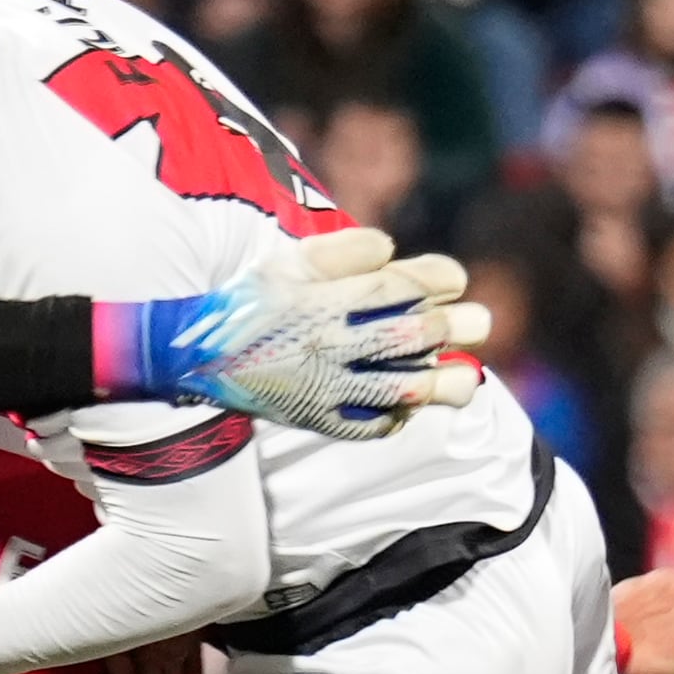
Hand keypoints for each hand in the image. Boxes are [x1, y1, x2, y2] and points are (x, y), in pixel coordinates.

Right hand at [114, 227, 490, 438]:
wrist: (191, 353)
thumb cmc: (245, 299)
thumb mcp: (286, 261)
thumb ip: (340, 250)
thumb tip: (390, 247)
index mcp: (322, 299)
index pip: (392, 288)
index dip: (432, 280)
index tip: (457, 278)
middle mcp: (327, 343)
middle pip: (403, 335)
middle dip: (448, 328)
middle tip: (481, 322)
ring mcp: (321, 386)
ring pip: (393, 387)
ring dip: (436, 383)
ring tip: (469, 380)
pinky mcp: (311, 417)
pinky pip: (361, 425)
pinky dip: (390, 419)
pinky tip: (409, 409)